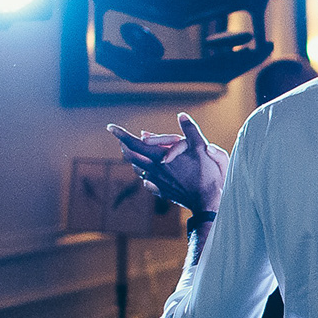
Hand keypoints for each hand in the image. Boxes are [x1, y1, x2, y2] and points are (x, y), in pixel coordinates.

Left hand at [109, 115, 226, 214]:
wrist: (207, 203)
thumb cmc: (206, 175)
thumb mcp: (202, 149)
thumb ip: (191, 131)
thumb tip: (182, 115)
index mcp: (160, 157)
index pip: (135, 143)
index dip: (121, 134)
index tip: (110, 127)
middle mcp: (155, 170)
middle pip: (132, 156)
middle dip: (124, 144)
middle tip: (121, 138)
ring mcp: (158, 181)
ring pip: (139, 168)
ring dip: (133, 158)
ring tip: (132, 151)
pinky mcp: (163, 190)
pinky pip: (148, 181)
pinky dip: (144, 174)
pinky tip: (146, 174)